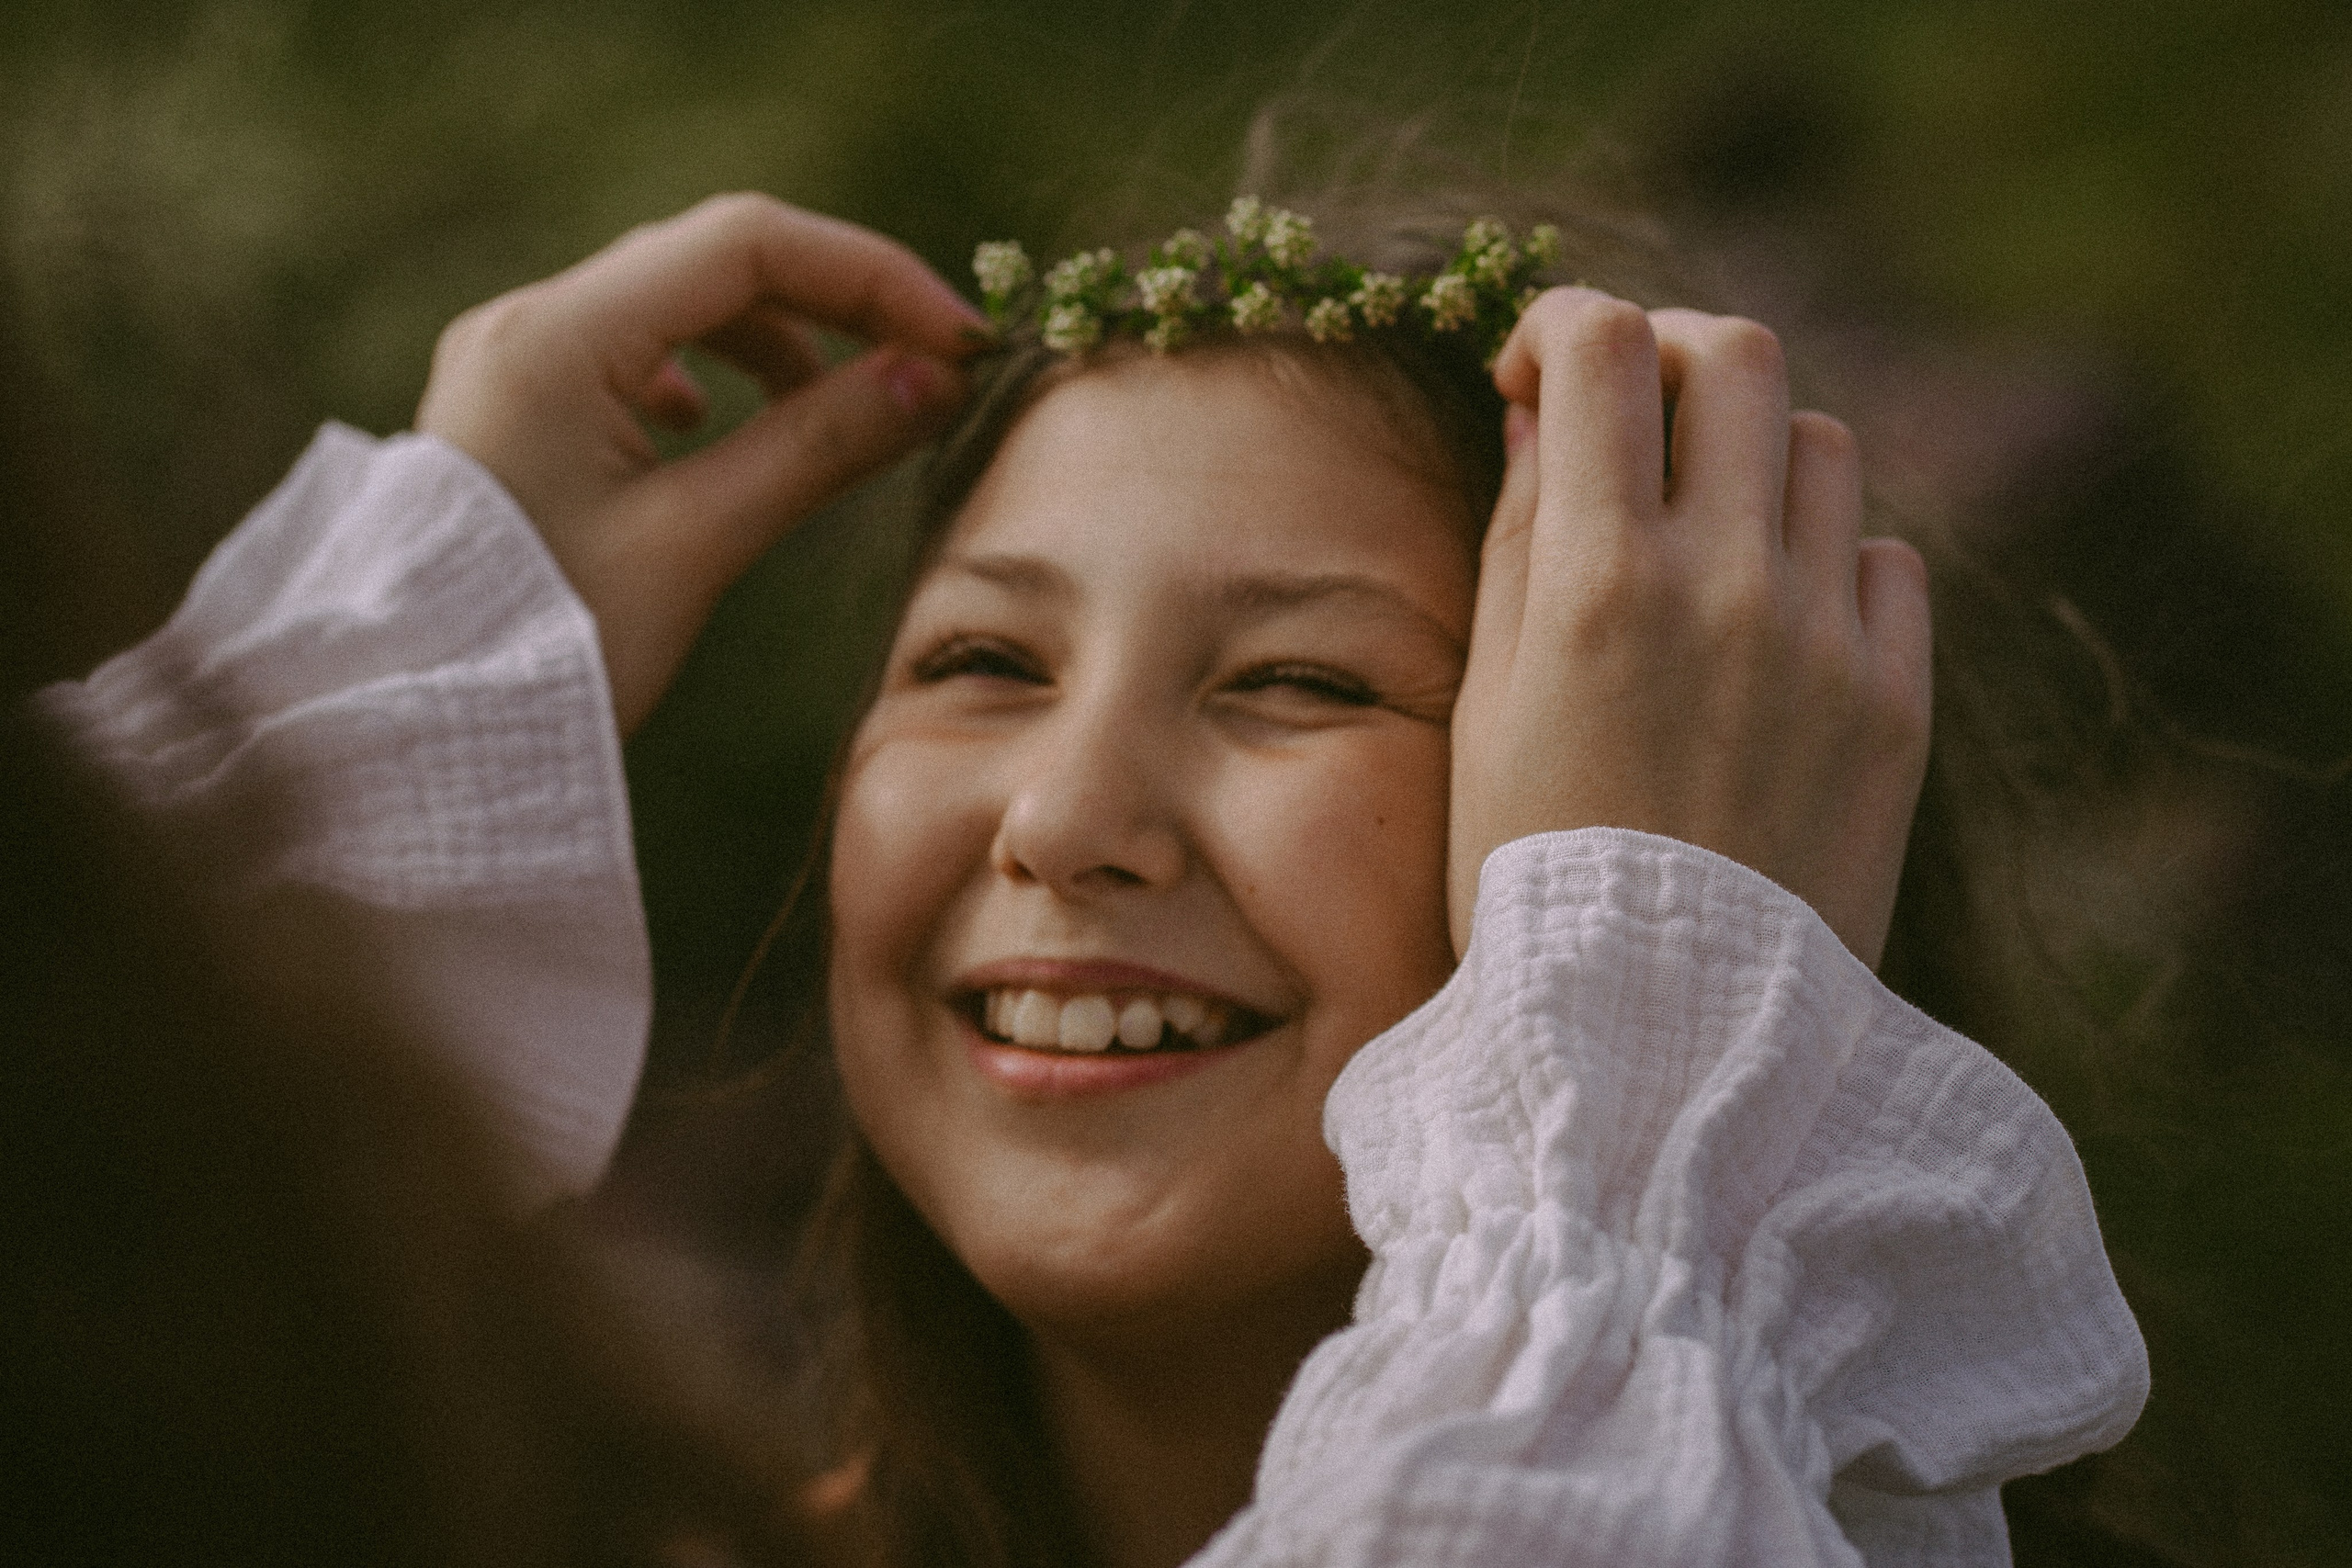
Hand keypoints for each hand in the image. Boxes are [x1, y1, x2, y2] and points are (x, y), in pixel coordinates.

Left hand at [416, 193, 983, 733]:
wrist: (408, 734)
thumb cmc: (545, 649)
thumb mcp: (696, 544)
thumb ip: (819, 446)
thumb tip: (935, 379)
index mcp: (556, 336)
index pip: (746, 243)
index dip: (869, 276)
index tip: (957, 340)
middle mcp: (527, 324)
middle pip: (715, 260)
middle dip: (836, 302)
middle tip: (932, 364)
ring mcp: (516, 364)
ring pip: (677, 302)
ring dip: (778, 339)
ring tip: (845, 407)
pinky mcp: (520, 411)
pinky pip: (633, 352)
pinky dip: (711, 375)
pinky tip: (724, 430)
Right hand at [1448, 289, 1931, 966]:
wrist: (1658, 1038)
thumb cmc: (1528, 874)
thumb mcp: (1484, 704)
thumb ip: (1518, 538)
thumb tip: (1546, 408)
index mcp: (1597, 584)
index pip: (1602, 346)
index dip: (1561, 323)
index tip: (1535, 372)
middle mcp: (1726, 586)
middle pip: (1737, 354)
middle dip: (1673, 360)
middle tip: (1635, 424)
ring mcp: (1826, 642)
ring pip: (1822, 445)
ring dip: (1755, 460)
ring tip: (1707, 540)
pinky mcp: (1898, 704)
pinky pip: (1887, 560)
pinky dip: (1828, 559)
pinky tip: (1776, 625)